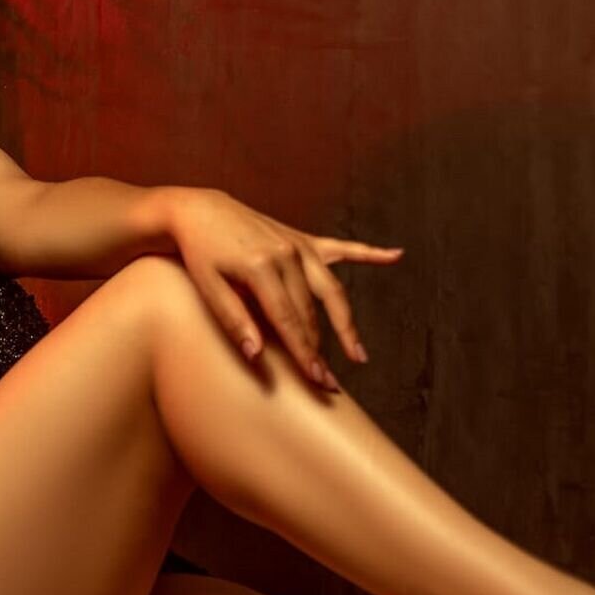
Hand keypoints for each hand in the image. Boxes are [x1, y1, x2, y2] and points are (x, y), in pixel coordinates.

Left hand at [164, 188, 403, 389]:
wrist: (199, 210)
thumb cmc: (199, 251)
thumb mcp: (207, 286)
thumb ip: (233, 320)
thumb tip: (256, 355)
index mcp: (262, 267)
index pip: (288, 321)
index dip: (303, 353)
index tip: (316, 379)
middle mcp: (287, 254)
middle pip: (312, 312)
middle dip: (322, 350)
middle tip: (329, 384)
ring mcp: (298, 245)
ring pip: (330, 291)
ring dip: (345, 323)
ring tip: (357, 353)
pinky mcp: (303, 239)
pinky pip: (341, 248)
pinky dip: (368, 254)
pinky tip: (395, 255)